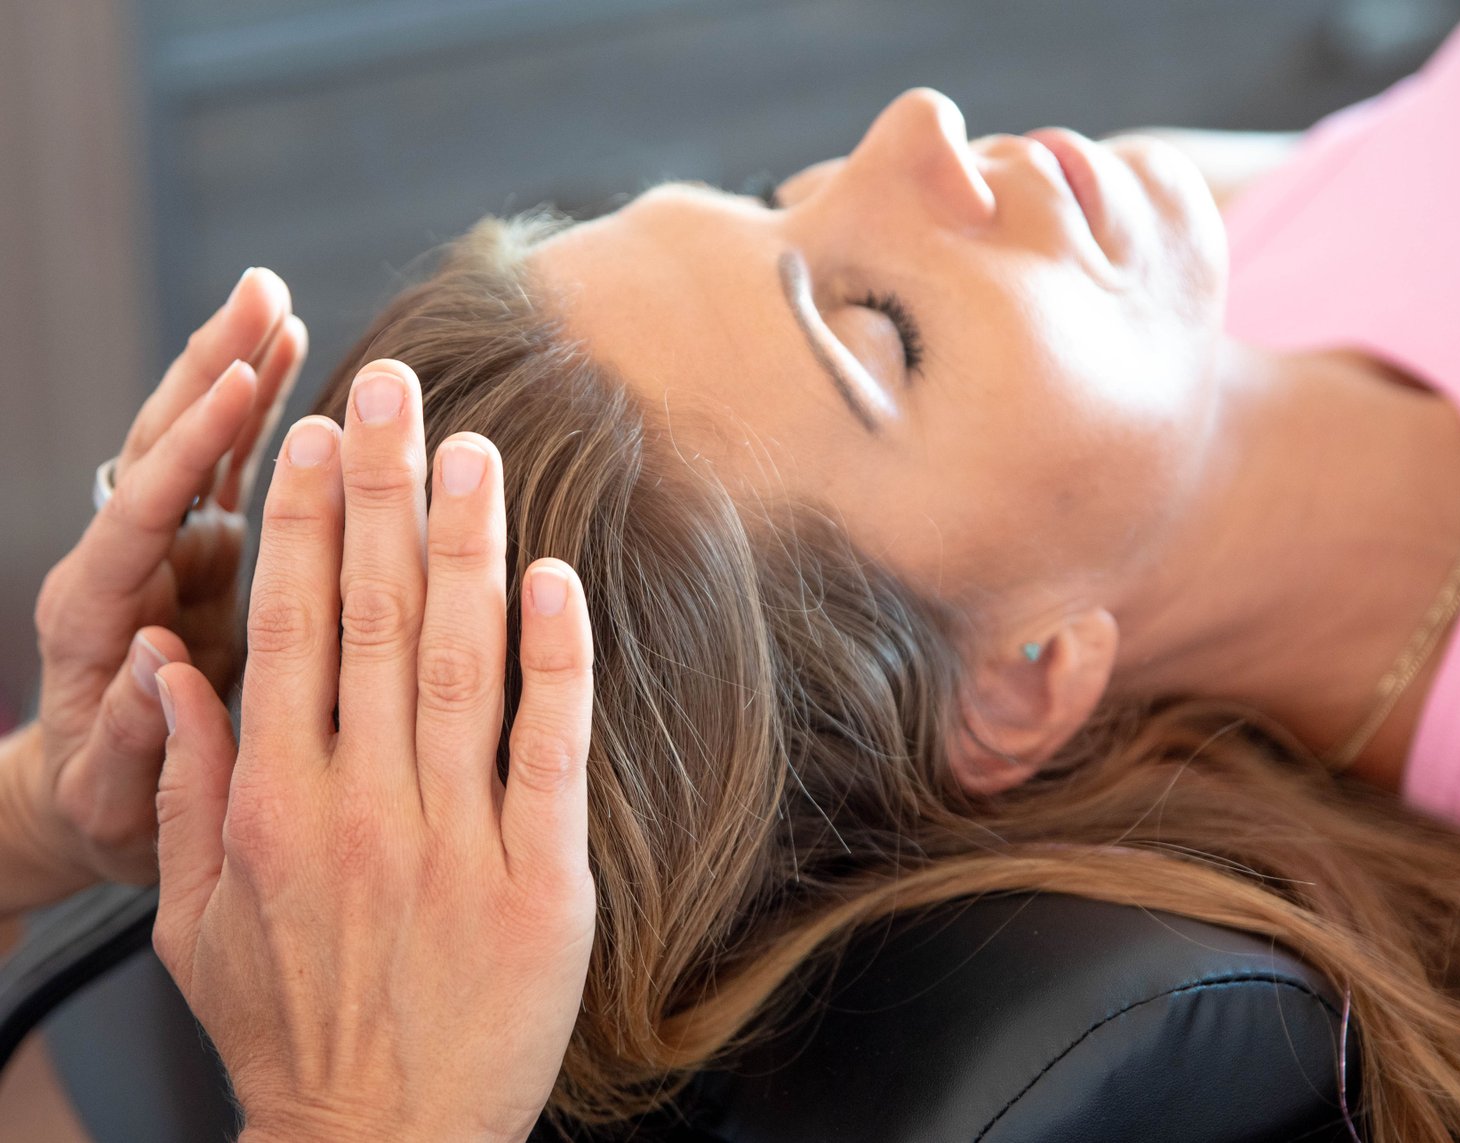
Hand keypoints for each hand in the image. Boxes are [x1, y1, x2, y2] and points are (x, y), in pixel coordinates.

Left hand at [12, 270, 303, 902]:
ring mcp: (170, 554)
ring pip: (196, 444)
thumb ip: (125, 737)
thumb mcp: (110, 800)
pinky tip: (289, 360)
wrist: (91, 806)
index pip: (142, 513)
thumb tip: (149, 664)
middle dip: (209, 371)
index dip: (190, 448)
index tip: (242, 384)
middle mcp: (130, 565)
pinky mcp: (206, 556)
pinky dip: (259, 413)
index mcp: (95, 616)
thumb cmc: (102, 812)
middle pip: (160, 448)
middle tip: (259, 295)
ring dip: (234, 369)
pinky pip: (232, 472)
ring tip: (274, 299)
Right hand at [153, 360, 595, 1142]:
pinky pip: (550, 747)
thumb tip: (172, 667)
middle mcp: (358, 806)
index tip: (317, 437)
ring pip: (460, 662)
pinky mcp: (541, 881)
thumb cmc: (287, 1024)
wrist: (381, 1140)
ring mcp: (454, 841)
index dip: (303, 525)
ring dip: (466, 546)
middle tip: (391, 387)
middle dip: (380, 492)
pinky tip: (553, 575)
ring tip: (469, 449)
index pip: (287, 631)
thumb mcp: (191, 917)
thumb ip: (183, 785)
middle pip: (374, 618)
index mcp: (271, 804)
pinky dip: (555, 657)